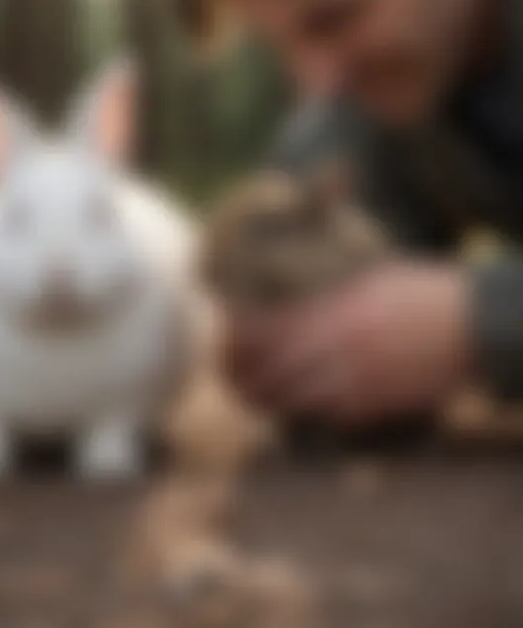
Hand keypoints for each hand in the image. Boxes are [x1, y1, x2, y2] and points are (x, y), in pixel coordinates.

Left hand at [224, 262, 471, 426]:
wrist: (471, 325)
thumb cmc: (418, 292)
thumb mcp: (367, 279)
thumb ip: (327, 297)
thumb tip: (291, 304)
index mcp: (331, 312)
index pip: (268, 331)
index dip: (238, 339)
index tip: (224, 337)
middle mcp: (337, 348)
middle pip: (273, 371)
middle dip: (242, 377)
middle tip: (226, 376)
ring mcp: (355, 380)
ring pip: (294, 401)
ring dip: (269, 400)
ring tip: (251, 396)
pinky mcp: (375, 405)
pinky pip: (327, 417)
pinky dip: (305, 414)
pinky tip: (295, 408)